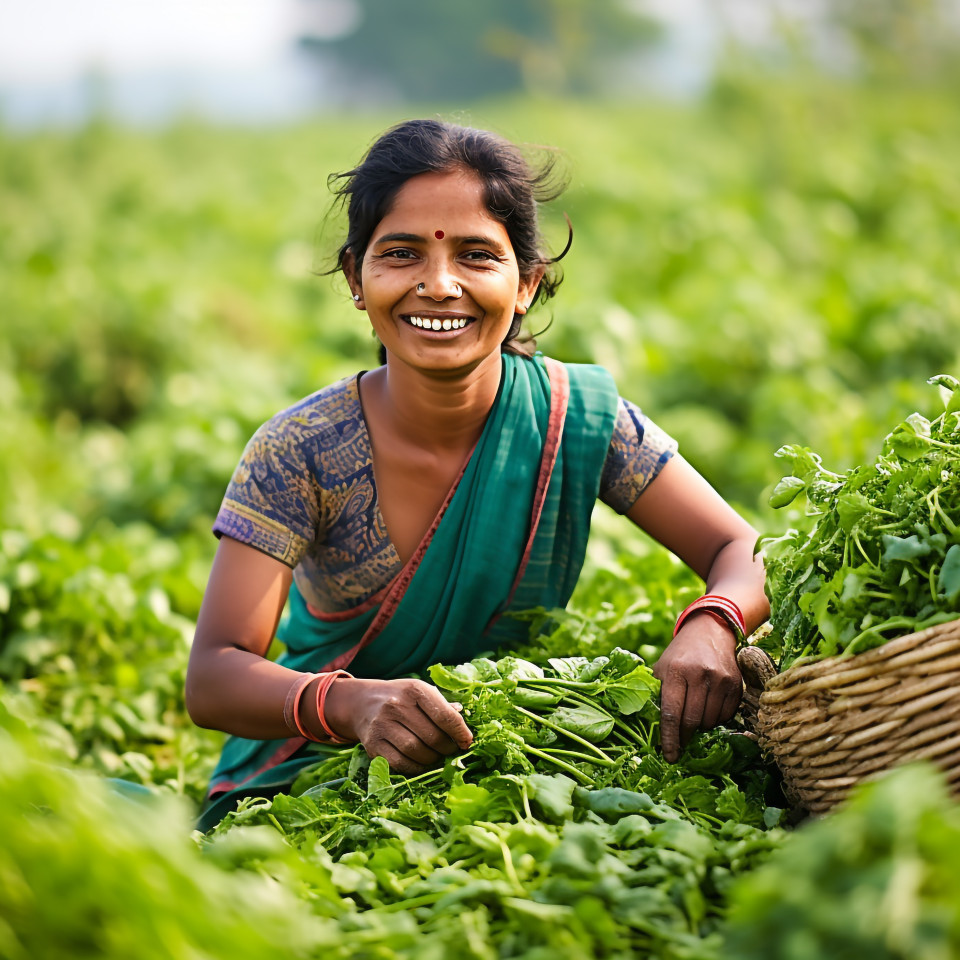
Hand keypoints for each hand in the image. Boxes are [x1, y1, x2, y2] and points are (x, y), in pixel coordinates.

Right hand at [323, 677, 472, 775]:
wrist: (362, 702)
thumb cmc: (401, 698)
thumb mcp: (421, 693)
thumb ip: (443, 707)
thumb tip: (463, 727)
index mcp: (414, 689)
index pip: (445, 715)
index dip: (460, 732)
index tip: (467, 742)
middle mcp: (396, 705)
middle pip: (432, 737)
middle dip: (447, 748)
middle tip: (451, 751)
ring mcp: (382, 725)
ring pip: (416, 751)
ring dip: (432, 759)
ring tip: (436, 757)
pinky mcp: (372, 744)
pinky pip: (399, 763)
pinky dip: (415, 767)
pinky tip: (420, 763)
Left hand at [652, 613, 741, 762]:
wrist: (710, 630)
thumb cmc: (680, 654)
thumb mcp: (662, 667)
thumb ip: (656, 694)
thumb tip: (651, 728)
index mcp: (676, 671)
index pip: (672, 713)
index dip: (670, 739)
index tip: (670, 757)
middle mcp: (700, 674)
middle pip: (692, 721)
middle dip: (685, 736)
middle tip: (681, 741)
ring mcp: (720, 679)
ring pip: (710, 721)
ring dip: (701, 726)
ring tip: (694, 714)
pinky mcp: (736, 684)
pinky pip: (726, 716)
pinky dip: (716, 719)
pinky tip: (708, 706)